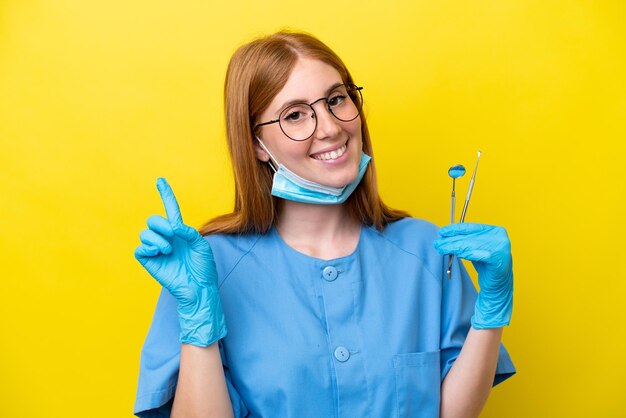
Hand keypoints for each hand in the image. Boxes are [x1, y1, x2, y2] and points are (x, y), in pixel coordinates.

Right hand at [134, 178, 225, 345]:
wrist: (199, 288)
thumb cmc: (203, 268)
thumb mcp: (201, 245)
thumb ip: (188, 232)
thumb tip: (173, 226)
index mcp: (180, 232)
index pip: (171, 210)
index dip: (166, 195)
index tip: (160, 181)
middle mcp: (167, 238)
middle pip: (153, 220)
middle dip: (160, 224)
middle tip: (172, 234)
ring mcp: (157, 250)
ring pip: (145, 233)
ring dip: (158, 239)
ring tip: (168, 250)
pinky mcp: (149, 261)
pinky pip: (140, 248)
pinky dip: (149, 247)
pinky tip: (159, 253)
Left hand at [433, 223, 513, 328]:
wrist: (499, 285)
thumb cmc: (486, 265)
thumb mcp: (475, 248)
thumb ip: (465, 240)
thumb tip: (445, 235)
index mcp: (496, 230)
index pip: (471, 226)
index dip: (455, 229)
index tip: (442, 232)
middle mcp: (500, 237)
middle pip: (469, 236)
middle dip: (451, 240)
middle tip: (438, 243)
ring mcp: (501, 248)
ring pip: (471, 245)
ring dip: (454, 247)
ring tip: (442, 249)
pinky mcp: (499, 260)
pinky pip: (478, 255)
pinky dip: (466, 254)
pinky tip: (456, 254)